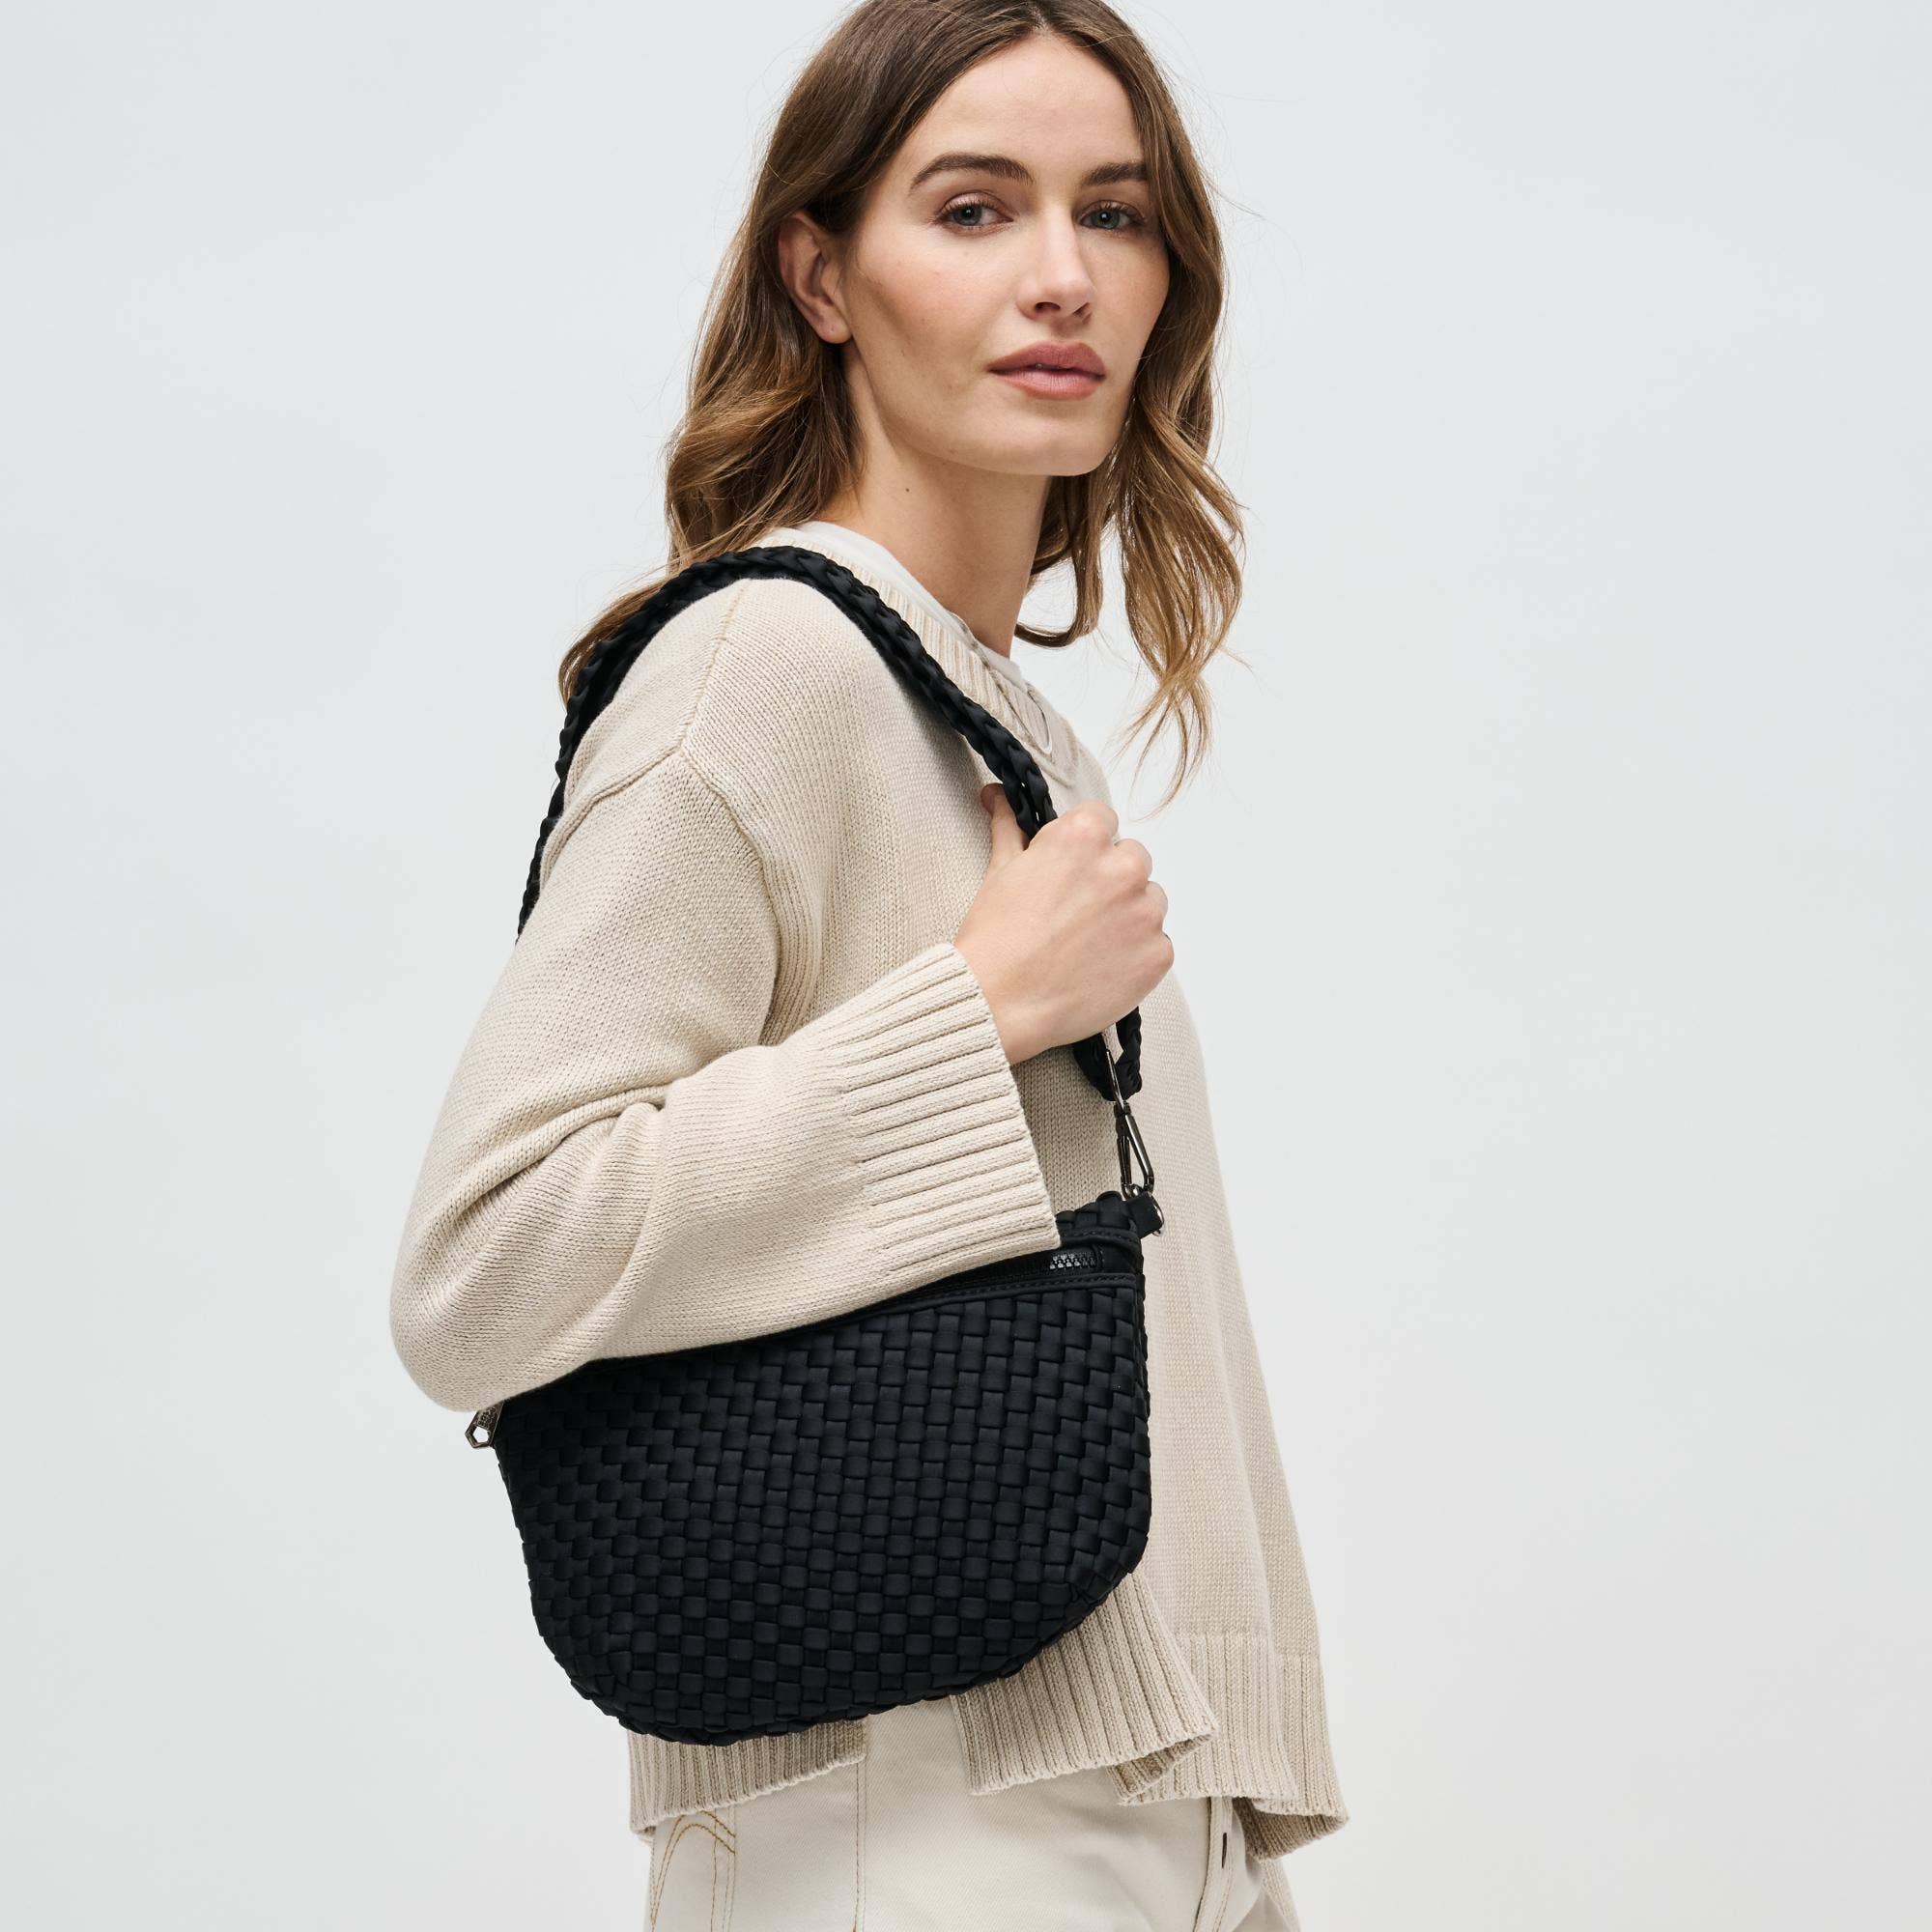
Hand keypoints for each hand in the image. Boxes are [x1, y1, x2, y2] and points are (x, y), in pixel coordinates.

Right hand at [953, 781, 1171, 1064]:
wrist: (998, 1004)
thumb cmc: (994, 939)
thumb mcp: (1000, 872)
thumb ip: (1010, 827)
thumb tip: (996, 793)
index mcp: (1083, 837)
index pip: (1103, 820)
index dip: (1084, 847)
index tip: (1069, 870)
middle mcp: (1122, 868)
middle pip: (1132, 859)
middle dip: (1111, 879)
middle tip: (1076, 912)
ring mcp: (1145, 913)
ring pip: (1150, 900)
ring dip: (1129, 915)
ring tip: (1088, 943)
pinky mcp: (1158, 955)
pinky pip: (1158, 944)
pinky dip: (1136, 955)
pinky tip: (1101, 968)